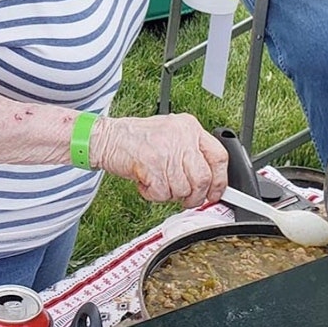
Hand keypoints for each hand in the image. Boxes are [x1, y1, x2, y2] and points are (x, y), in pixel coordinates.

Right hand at [90, 113, 227, 208]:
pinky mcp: (152, 166)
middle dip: (196, 196)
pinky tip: (147, 183)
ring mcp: (167, 151)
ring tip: (160, 184)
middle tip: (188, 198)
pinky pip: (163, 194)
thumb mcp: (171, 134)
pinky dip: (155, 195)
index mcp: (190, 128)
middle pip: (203, 178)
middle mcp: (182, 137)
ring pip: (183, 189)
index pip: (219, 156)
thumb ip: (191, 152)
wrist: (106, 138)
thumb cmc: (137, 139)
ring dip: (171, 195)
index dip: (220, 180)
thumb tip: (209, 179)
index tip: (216, 192)